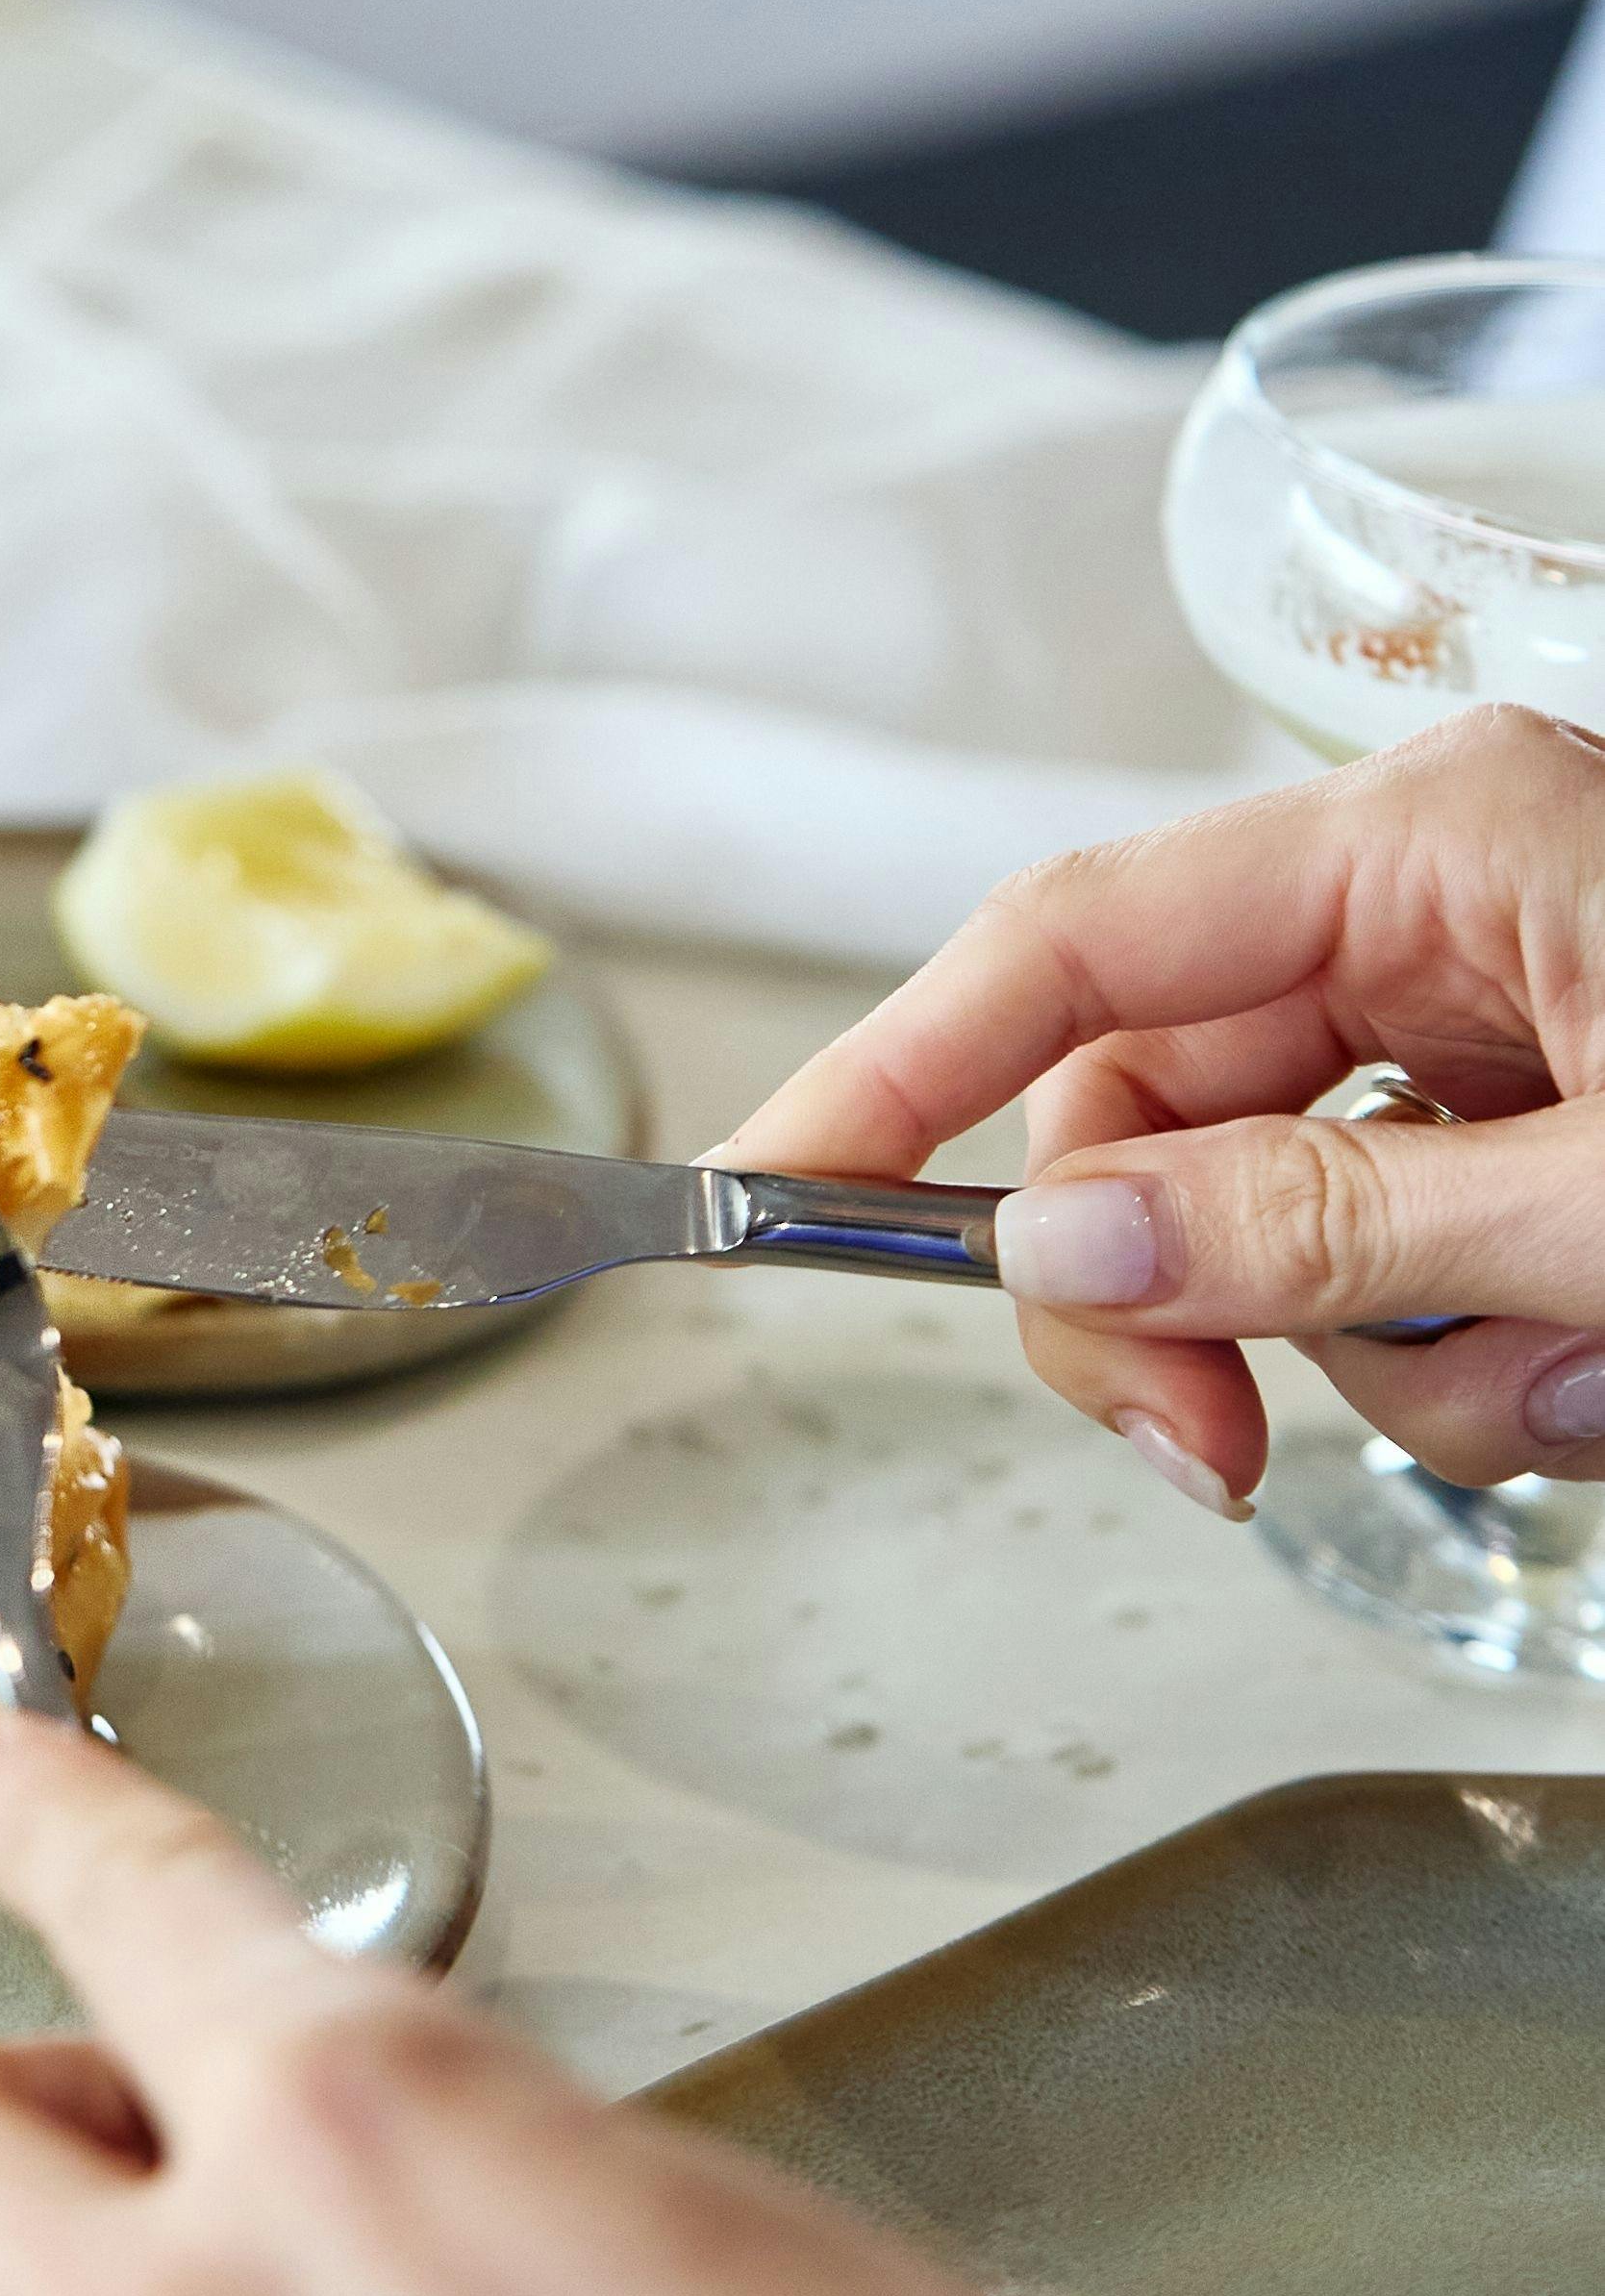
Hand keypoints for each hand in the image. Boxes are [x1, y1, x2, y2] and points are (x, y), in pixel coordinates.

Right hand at [728, 709, 1604, 1512]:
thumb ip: (1333, 1221)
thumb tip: (1066, 1247)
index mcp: (1435, 839)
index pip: (1078, 937)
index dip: (902, 1065)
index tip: (772, 1182)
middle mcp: (1439, 904)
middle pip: (1163, 1108)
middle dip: (1188, 1303)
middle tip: (1217, 1455)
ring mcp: (1496, 1014)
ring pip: (1287, 1216)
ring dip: (1403, 1361)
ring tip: (1585, 1380)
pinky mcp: (1550, 1119)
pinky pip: (1408, 1260)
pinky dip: (1488, 1359)